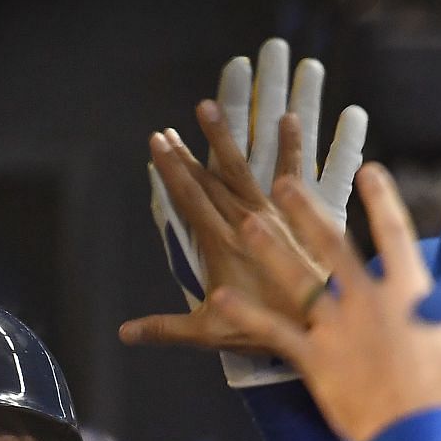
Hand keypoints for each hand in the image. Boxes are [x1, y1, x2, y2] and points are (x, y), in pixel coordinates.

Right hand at [126, 41, 366, 370]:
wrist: (317, 322)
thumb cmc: (264, 329)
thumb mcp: (208, 331)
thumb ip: (166, 328)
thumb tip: (124, 334)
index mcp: (219, 244)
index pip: (188, 198)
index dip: (171, 169)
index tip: (157, 141)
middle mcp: (243, 221)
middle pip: (208, 180)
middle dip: (186, 154)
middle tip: (168, 130)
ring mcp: (274, 213)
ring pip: (242, 168)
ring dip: (224, 137)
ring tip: (209, 107)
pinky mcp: (301, 214)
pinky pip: (296, 173)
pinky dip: (292, 146)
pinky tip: (289, 118)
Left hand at [214, 164, 440, 440]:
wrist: (419, 436)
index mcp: (410, 290)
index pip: (394, 232)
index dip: (381, 199)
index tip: (370, 172)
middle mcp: (368, 300)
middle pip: (333, 245)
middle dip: (307, 212)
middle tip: (284, 184)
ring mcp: (337, 329)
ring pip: (297, 280)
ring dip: (271, 250)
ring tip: (248, 224)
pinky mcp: (315, 360)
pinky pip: (275, 332)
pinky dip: (246, 315)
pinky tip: (220, 298)